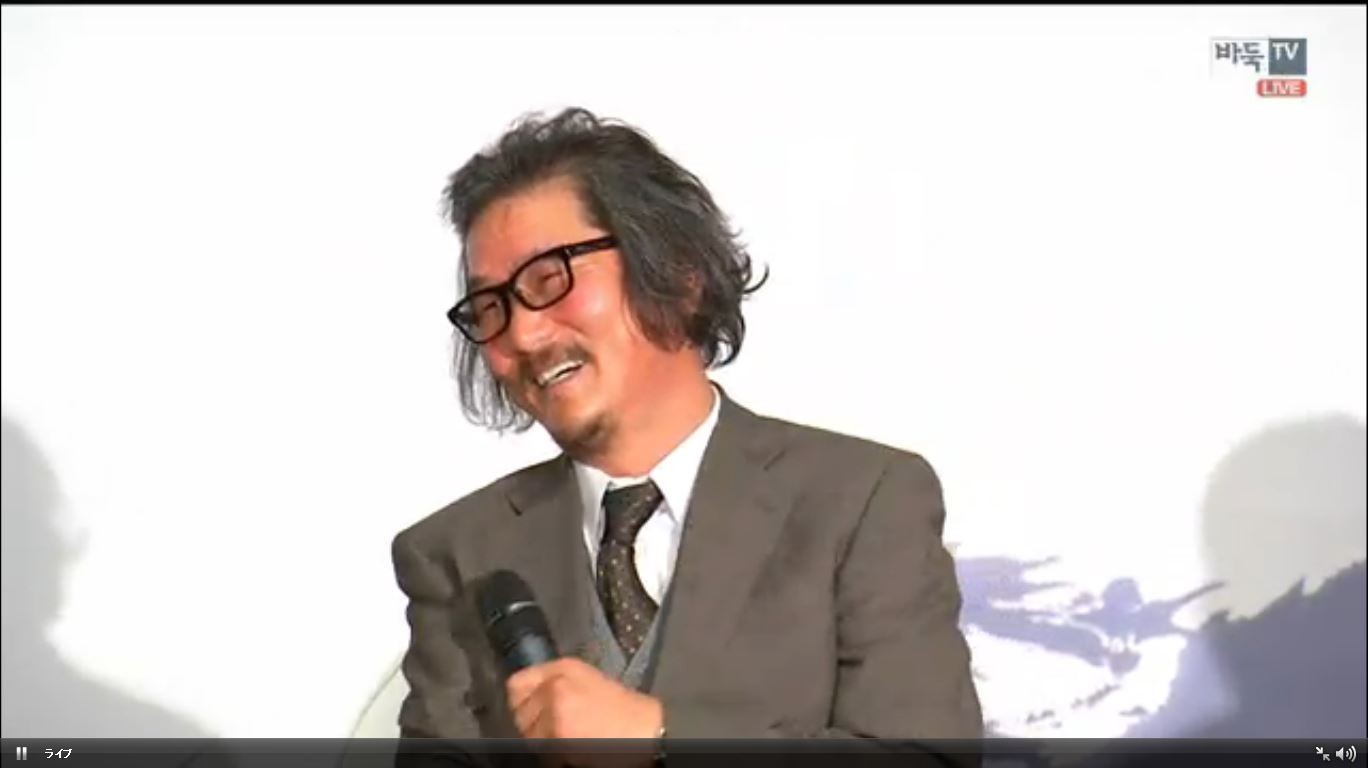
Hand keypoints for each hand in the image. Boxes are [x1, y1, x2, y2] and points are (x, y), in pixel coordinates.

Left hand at [505, 657, 663, 739]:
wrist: (644, 730)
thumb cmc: (622, 710)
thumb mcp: (588, 681)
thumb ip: (557, 683)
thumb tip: (531, 698)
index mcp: (563, 668)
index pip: (517, 683)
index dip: (522, 701)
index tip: (530, 712)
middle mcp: (555, 685)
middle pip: (519, 711)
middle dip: (532, 723)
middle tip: (552, 730)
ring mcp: (554, 710)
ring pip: (527, 733)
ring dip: (541, 740)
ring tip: (564, 740)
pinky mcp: (558, 735)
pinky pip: (540, 749)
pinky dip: (551, 754)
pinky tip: (570, 750)